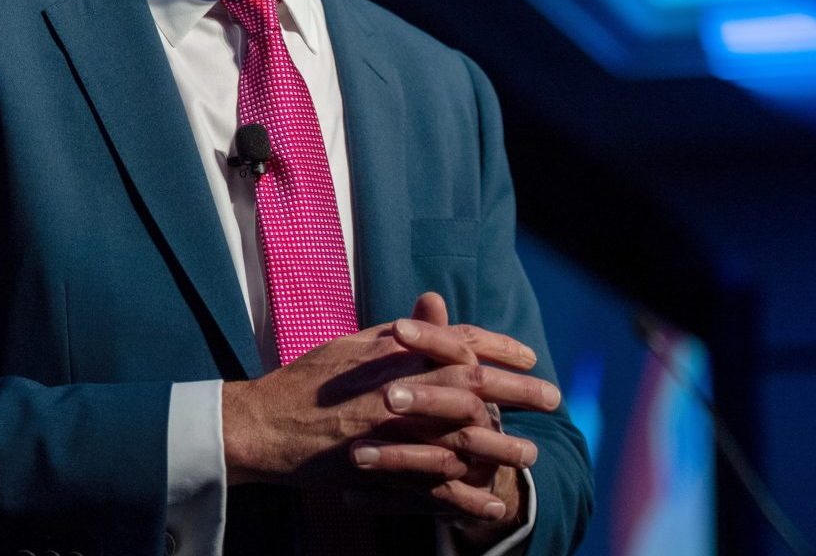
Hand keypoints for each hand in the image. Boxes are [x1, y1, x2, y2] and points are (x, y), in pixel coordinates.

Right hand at [221, 292, 558, 507]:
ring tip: (531, 454)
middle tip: (554, 397)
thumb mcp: (349, 347)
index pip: (456, 342)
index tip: (528, 355)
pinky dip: (465, 495)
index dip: (497, 346)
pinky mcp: (378, 469)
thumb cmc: (304, 383)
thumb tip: (428, 312)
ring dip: (501, 445)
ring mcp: (388, 431)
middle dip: (518, 390)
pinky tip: (493, 503)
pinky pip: (431, 485)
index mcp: (388, 355)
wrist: (261, 426)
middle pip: (471, 386)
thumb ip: (394, 335)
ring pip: (459, 437)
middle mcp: (394, 388)